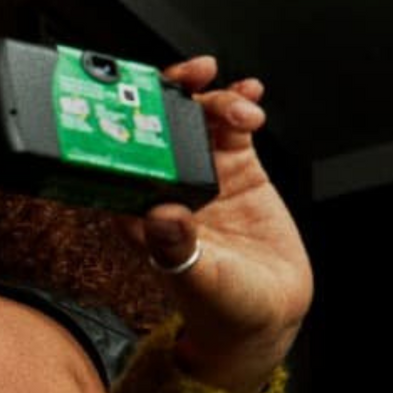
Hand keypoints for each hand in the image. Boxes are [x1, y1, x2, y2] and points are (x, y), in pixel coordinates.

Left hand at [137, 56, 312, 392]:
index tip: (143, 100)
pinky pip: (233, 128)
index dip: (128, 124)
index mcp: (143, 218)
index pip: (122, 161)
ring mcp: (204, 179)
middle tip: (194, 76)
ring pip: (198, 121)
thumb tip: (159, 216)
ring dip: (214, 100)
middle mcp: (169, 193)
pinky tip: (252, 97)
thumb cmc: (225, 311)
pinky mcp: (237, 173)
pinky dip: (241, 105)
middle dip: (172, 93)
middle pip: (160, 128)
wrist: (269, 317)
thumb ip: (178, 251)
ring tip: (240, 106)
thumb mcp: (201, 283)